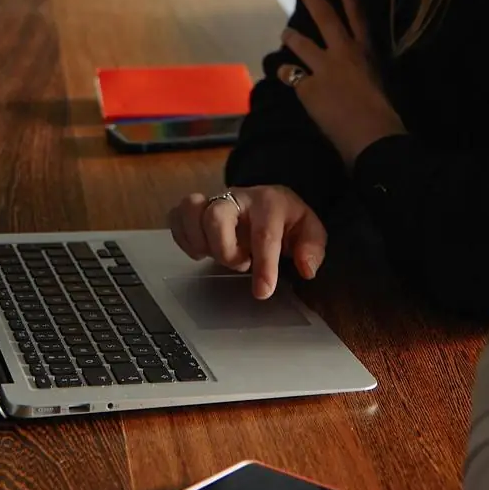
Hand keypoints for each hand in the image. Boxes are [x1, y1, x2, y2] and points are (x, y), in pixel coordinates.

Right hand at [168, 184, 326, 298]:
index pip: (264, 234)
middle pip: (216, 215)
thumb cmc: (286, 220)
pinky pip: (176, 217)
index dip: (263, 266)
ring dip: (200, 241)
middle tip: (239, 264)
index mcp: (269, 202)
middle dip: (225, 250)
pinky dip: (183, 238)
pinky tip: (200, 251)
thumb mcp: (309, 230)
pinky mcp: (196, 208)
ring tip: (216, 255)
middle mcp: (238, 197)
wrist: (267, 201)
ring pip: (191, 209)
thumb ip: (312, 248)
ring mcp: (213, 200)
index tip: (263, 291)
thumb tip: (306, 268)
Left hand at [282, 0, 406, 165]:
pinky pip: (290, 77)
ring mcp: (325, 68)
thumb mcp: (377, 88)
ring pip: (300, 42)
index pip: (356, 13)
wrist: (374, 138)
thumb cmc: (384, 120)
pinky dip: (287, 77)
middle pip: (325, 16)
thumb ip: (361, 77)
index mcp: (368, 54)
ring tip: (286, 33)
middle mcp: (346, 54)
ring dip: (291, 35)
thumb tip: (349, 81)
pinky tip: (286, 79)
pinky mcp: (307, 87)